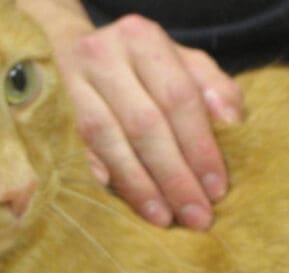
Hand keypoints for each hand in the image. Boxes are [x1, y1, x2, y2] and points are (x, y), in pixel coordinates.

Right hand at [21, 2, 241, 229]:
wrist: (73, 46)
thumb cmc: (141, 63)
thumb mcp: (182, 61)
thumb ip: (213, 86)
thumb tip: (230, 122)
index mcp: (143, 39)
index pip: (178, 97)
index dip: (199, 146)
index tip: (216, 188)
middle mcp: (104, 56)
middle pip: (144, 123)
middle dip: (173, 175)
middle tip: (195, 215)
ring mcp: (75, 82)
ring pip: (109, 140)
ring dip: (139, 185)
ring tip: (163, 218)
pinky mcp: (58, 110)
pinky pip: (85, 149)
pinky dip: (108, 176)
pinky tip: (129, 203)